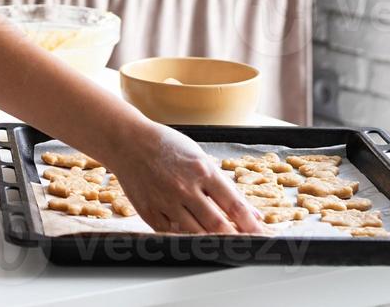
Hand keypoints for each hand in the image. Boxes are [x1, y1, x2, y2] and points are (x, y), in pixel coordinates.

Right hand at [107, 122, 267, 234]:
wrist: (127, 142)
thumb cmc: (165, 146)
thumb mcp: (198, 157)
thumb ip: (224, 186)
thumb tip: (250, 212)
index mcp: (202, 170)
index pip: (234, 205)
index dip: (251, 225)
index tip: (262, 235)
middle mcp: (185, 188)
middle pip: (218, 225)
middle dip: (236, 239)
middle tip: (247, 247)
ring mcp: (166, 201)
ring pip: (197, 233)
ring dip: (213, 242)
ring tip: (224, 246)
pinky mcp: (150, 213)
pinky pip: (173, 233)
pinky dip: (186, 238)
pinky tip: (194, 238)